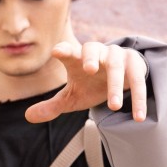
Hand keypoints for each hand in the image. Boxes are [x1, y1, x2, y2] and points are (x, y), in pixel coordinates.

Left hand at [25, 41, 148, 123]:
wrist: (119, 80)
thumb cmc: (91, 85)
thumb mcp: (72, 97)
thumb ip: (52, 106)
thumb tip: (28, 116)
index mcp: (78, 59)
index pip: (69, 51)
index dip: (64, 50)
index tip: (57, 52)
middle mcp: (97, 53)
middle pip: (92, 49)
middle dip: (90, 58)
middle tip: (88, 69)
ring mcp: (117, 56)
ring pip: (116, 67)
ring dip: (116, 86)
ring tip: (114, 107)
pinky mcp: (135, 65)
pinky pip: (138, 80)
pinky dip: (139, 98)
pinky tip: (138, 117)